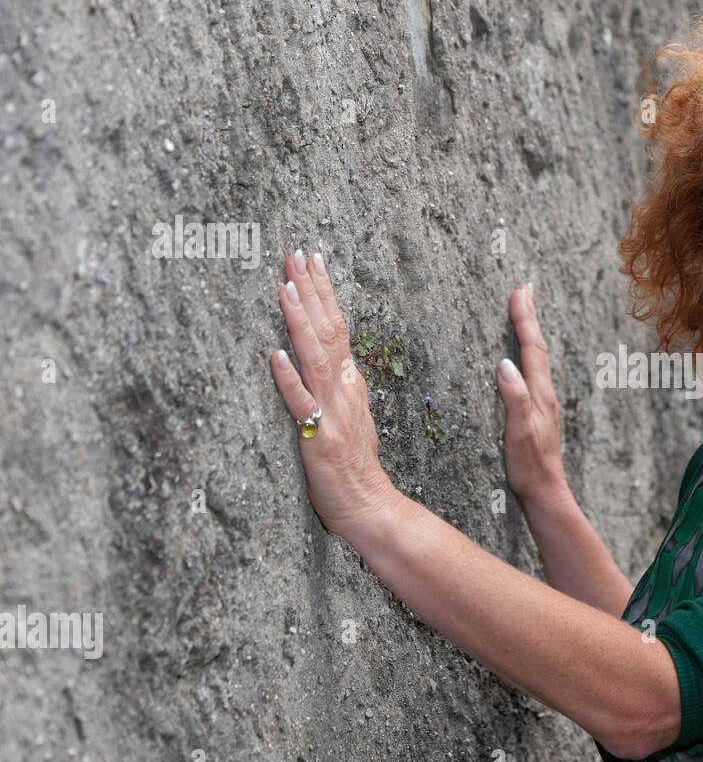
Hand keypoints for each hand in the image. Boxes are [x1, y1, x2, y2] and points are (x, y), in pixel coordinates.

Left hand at [270, 250, 396, 537]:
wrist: (370, 505)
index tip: (311, 261)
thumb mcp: (350, 415)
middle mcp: (344, 389)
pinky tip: (275, 355)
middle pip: (328, 331)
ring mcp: (333, 411)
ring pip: (315, 357)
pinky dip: (288, 378)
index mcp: (350, 383)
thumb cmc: (354, 466)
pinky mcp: (319, 436)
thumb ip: (337, 385)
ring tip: (285, 288)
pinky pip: (301, 403)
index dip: (323, 292)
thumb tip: (322, 357)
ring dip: (299, 321)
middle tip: (296, 256)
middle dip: (311, 291)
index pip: (337, 327)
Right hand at [495, 284, 569, 507]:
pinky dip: (527, 355)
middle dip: (528, 317)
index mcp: (540, 394)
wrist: (545, 492)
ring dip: (529, 333)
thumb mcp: (518, 431)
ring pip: (536, 359)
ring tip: (523, 315)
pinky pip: (533, 374)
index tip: (519, 292)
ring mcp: (543, 403)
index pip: (531, 348)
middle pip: (537, 348)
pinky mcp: (537, 413)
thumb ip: (514, 397)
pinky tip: (522, 360)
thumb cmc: (530, 465)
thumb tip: (505, 364)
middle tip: (524, 290)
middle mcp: (544, 394)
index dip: (524, 319)